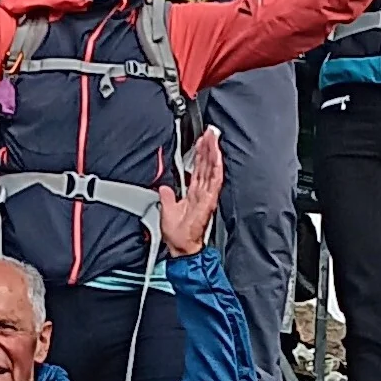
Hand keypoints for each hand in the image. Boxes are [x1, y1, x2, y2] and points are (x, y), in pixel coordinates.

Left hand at [159, 127, 223, 256]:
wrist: (182, 248)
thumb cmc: (177, 234)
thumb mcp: (166, 209)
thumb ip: (166, 196)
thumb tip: (163, 187)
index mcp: (193, 193)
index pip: (198, 168)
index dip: (199, 153)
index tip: (200, 140)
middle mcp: (201, 192)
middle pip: (206, 165)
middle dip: (208, 147)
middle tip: (209, 132)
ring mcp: (206, 195)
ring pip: (211, 169)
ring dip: (213, 152)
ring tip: (213, 138)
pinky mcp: (209, 200)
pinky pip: (214, 180)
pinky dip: (216, 167)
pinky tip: (217, 156)